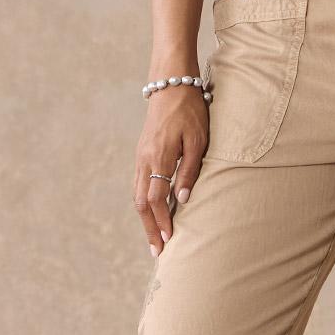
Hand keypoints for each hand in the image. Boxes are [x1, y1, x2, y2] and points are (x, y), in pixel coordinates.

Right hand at [133, 86, 208, 255]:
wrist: (170, 83)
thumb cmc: (190, 110)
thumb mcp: (197, 139)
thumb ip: (189, 170)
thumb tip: (183, 200)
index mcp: (158, 157)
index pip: (157, 198)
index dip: (162, 221)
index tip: (169, 240)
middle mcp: (144, 159)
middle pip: (142, 202)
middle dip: (149, 228)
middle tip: (157, 250)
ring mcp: (140, 156)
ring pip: (137, 194)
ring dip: (145, 218)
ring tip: (154, 237)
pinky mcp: (142, 152)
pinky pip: (139, 183)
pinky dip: (145, 202)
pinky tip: (152, 211)